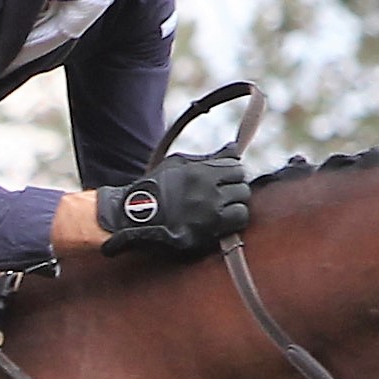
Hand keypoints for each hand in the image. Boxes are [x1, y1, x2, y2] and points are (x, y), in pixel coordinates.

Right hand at [98, 151, 250, 258]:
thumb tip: (235, 147)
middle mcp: (208, 189)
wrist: (136, 217)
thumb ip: (208, 157)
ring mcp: (210, 211)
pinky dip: (234, 220)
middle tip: (224, 195)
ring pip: (242, 203)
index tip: (225, 179)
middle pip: (241, 184)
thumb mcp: (178, 164)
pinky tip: (222, 220)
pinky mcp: (210, 230)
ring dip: (235, 204)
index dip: (232, 172)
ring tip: (222, 208)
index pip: (235, 166)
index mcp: (200, 171)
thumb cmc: (156, 188)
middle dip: (235, 188)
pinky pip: (237, 221)